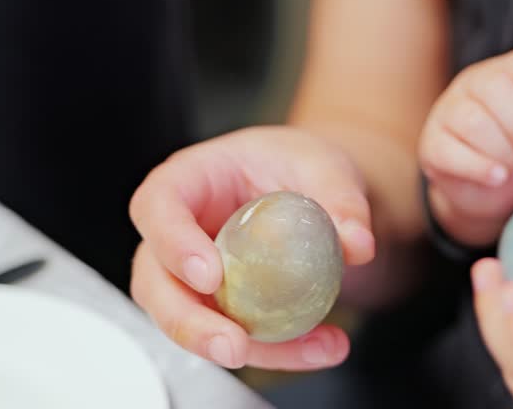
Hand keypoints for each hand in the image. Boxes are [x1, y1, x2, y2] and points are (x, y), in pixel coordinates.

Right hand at [128, 126, 374, 370]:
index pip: (157, 206)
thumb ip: (341, 199)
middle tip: (234, 345)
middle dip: (188, 323)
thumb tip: (357, 244)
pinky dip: (281, 350)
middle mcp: (177, 231)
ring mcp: (190, 275)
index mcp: (188, 180)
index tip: (210, 276)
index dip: (172, 244)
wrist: (309, 187)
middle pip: (155, 282)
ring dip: (246, 348)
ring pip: (192, 322)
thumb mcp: (324, 165)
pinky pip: (239, 336)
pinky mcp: (219, 306)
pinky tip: (325, 345)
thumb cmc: (297, 163)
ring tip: (307, 350)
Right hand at [418, 49, 512, 245]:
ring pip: (473, 121)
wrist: (491, 193)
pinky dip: (480, 168)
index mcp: (506, 72)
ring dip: (504, 151)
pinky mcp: (431, 145)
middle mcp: (472, 84)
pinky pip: (451, 151)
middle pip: (496, 89)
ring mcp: (446, 112)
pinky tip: (499, 177)